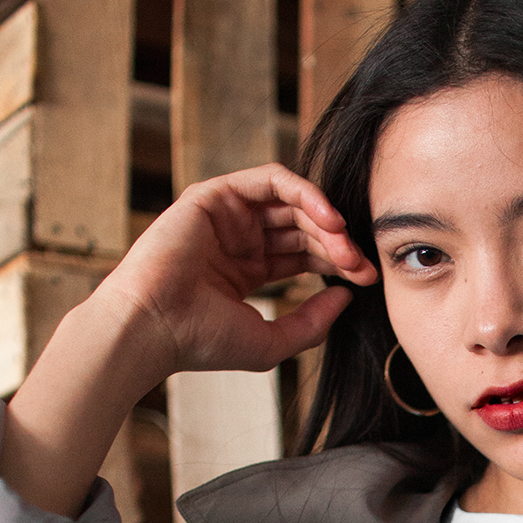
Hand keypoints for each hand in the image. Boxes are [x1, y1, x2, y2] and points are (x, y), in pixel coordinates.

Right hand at [97, 164, 377, 386]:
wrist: (155, 329)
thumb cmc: (203, 342)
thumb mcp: (273, 341)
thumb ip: (313, 322)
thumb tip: (347, 294)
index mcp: (248, 270)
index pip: (305, 254)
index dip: (340, 262)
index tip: (367, 280)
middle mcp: (238, 239)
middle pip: (304, 227)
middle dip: (339, 244)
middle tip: (363, 265)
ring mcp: (227, 216)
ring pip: (293, 202)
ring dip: (327, 221)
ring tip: (347, 245)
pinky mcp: (215, 195)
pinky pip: (271, 179)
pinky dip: (305, 193)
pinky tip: (329, 219)